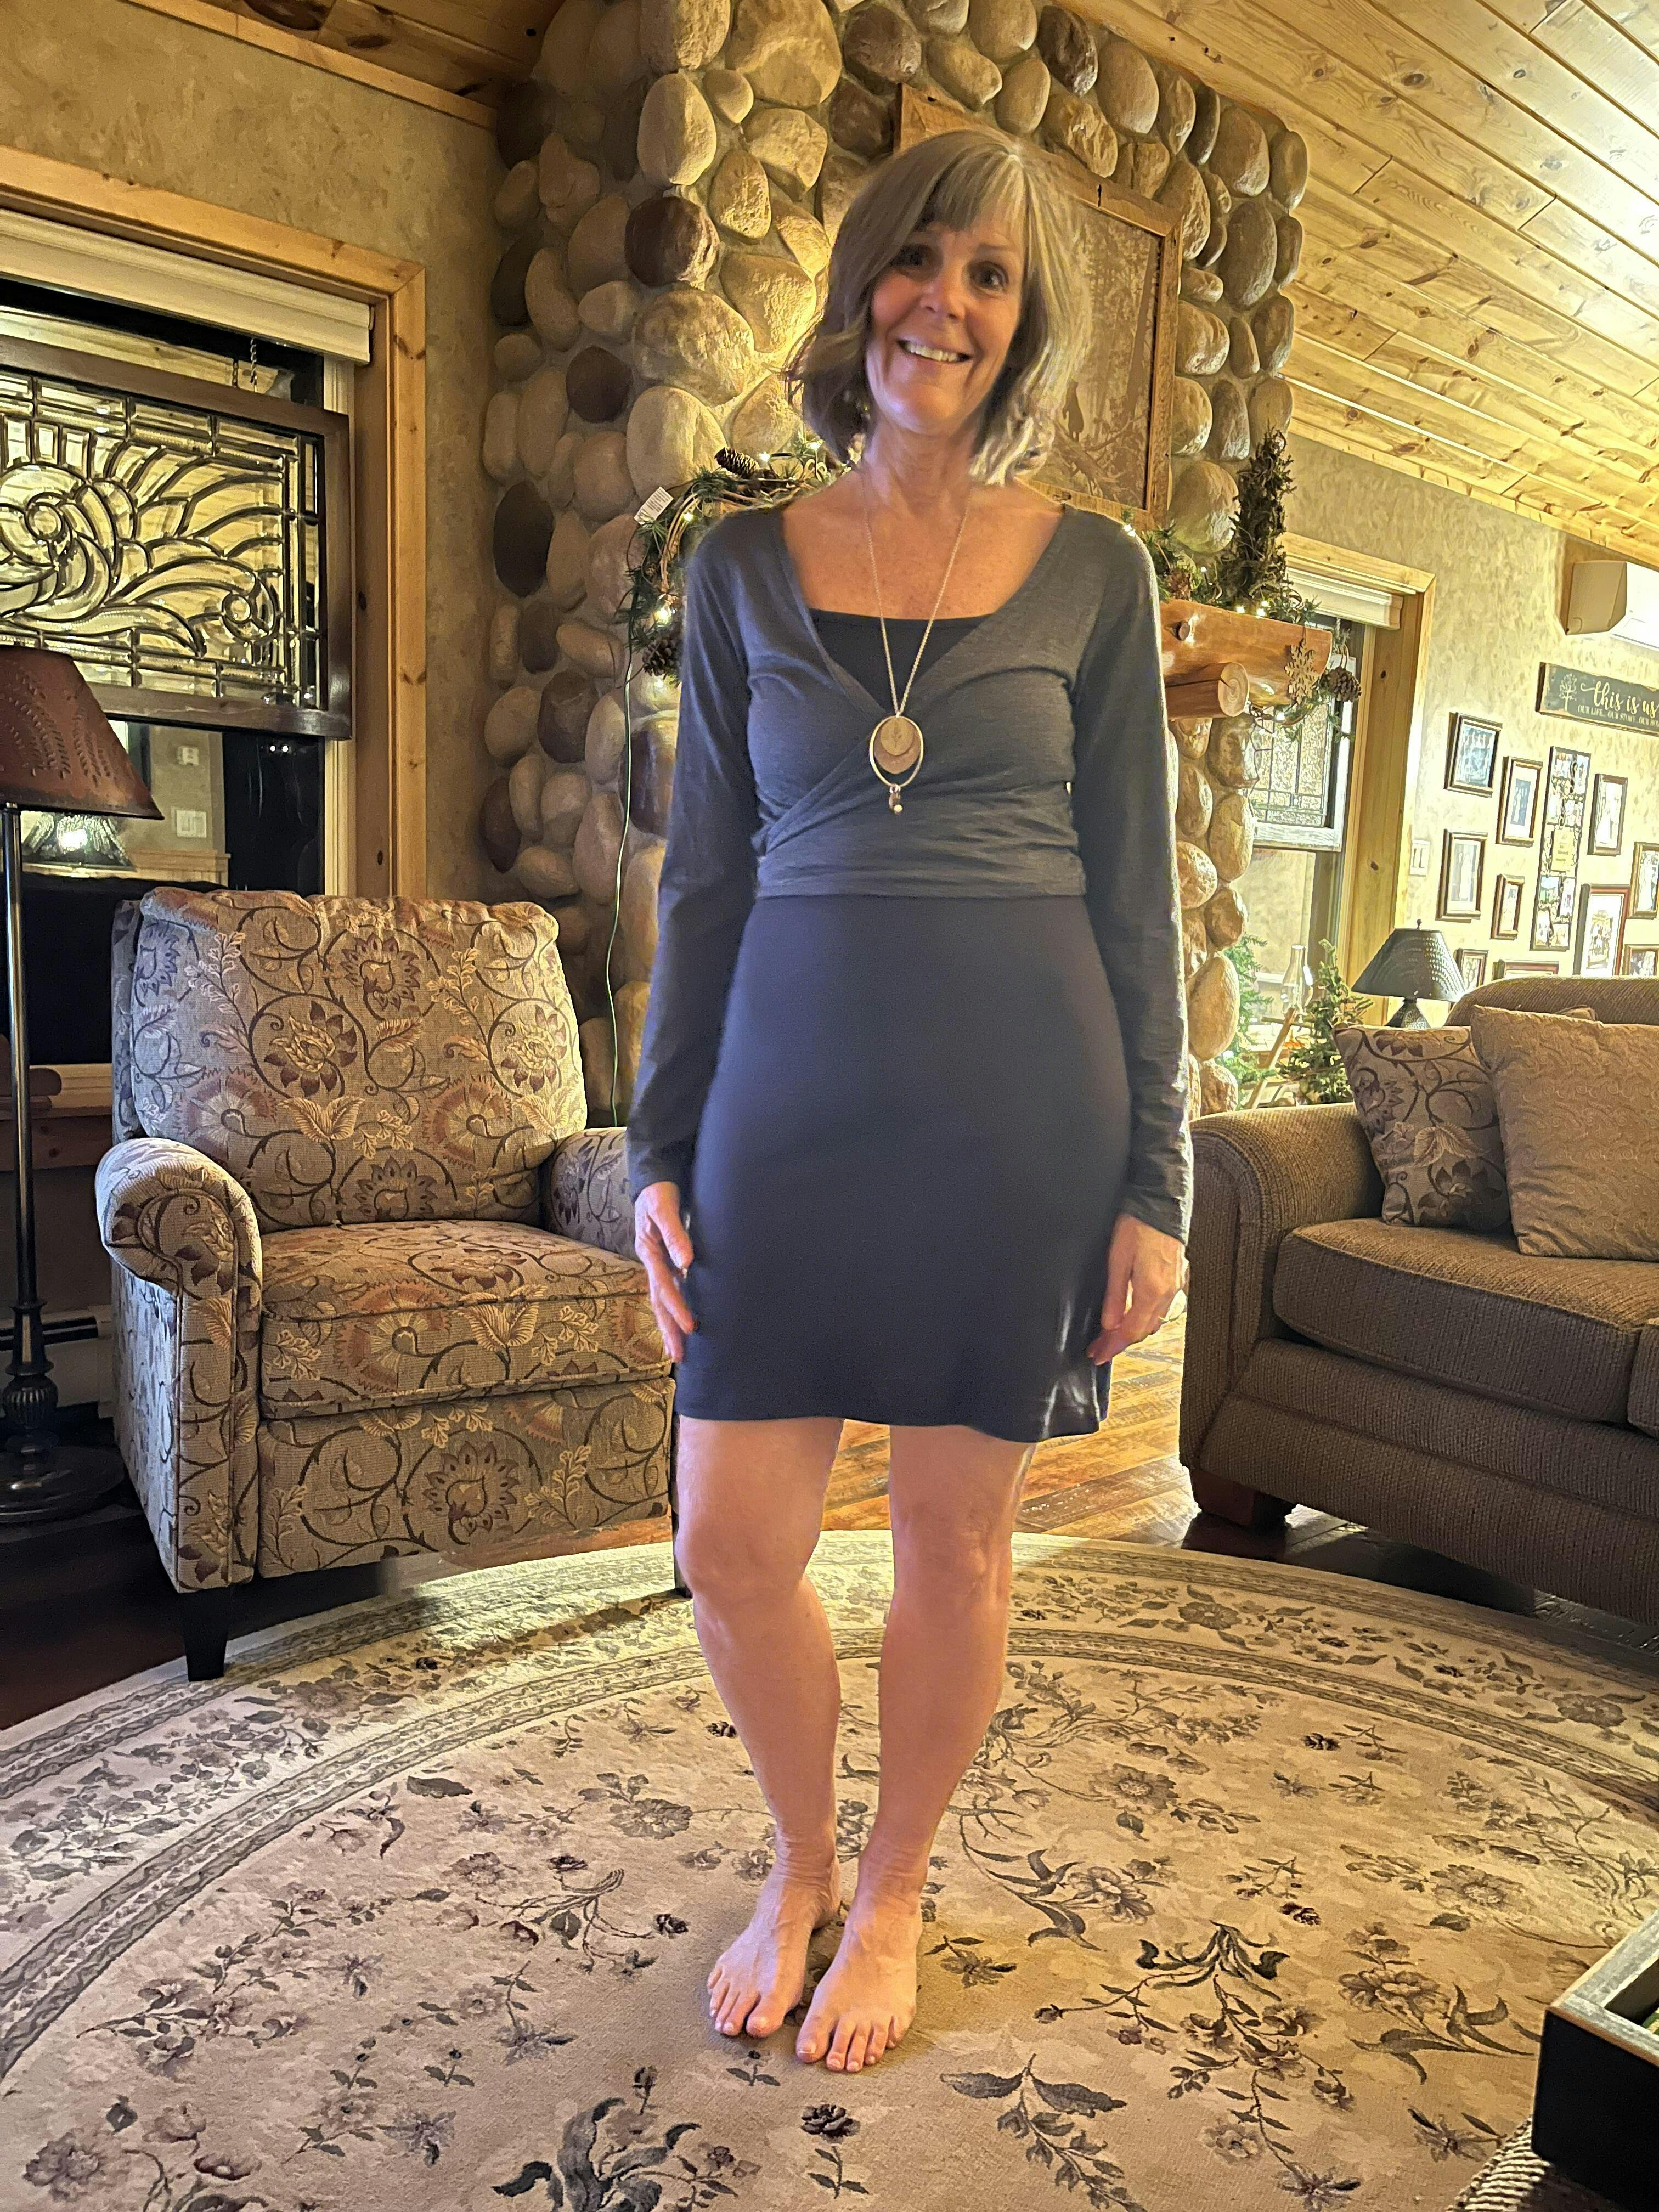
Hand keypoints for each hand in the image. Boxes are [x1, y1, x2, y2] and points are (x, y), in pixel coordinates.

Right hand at [635, 1181, 697, 1360]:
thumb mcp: (664, 1208)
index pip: (663, 1286)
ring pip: (663, 1300)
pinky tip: (684, 1325)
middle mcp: (652, 1263)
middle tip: (679, 1356)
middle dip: (668, 1329)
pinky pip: (671, 1291)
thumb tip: (687, 1263)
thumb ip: (675, 1234)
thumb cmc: (659, 1193)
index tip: (691, 1327)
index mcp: (648, 1251)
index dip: (677, 1308)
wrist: (654, 1181)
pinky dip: (676, 1309)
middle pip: (659, 1302)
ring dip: (670, 1325)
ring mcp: (659, 1264)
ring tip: (678, 1352)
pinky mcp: (668, 1263)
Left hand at [1086, 1212, 1186, 1363]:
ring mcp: (1175, 1285)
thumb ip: (1115, 1296)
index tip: (1097, 1354)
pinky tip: (1134, 1314)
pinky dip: (1146, 1317)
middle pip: (1144, 1330)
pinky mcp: (1177, 1277)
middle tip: (1099, 1348)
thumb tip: (1109, 1324)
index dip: (1112, 1346)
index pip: (1131, 1331)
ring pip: (1154, 1320)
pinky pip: (1162, 1307)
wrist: (1162, 1202)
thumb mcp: (1117, 1260)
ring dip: (1134, 1331)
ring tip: (1112, 1335)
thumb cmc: (1137, 1225)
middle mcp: (1168, 1292)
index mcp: (1152, 1291)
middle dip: (1120, 1342)